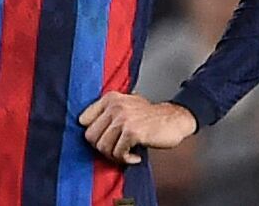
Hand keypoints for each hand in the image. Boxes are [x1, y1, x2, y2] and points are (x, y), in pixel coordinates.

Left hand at [79, 92, 196, 164]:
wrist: (175, 119)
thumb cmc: (150, 115)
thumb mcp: (126, 104)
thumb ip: (107, 112)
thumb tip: (86, 128)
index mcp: (110, 98)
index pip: (83, 120)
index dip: (94, 134)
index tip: (105, 139)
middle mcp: (115, 106)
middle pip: (91, 136)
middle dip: (103, 148)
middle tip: (117, 150)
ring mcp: (123, 118)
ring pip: (102, 147)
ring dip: (114, 156)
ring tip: (126, 154)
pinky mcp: (132, 132)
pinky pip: (118, 153)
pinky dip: (126, 159)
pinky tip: (135, 156)